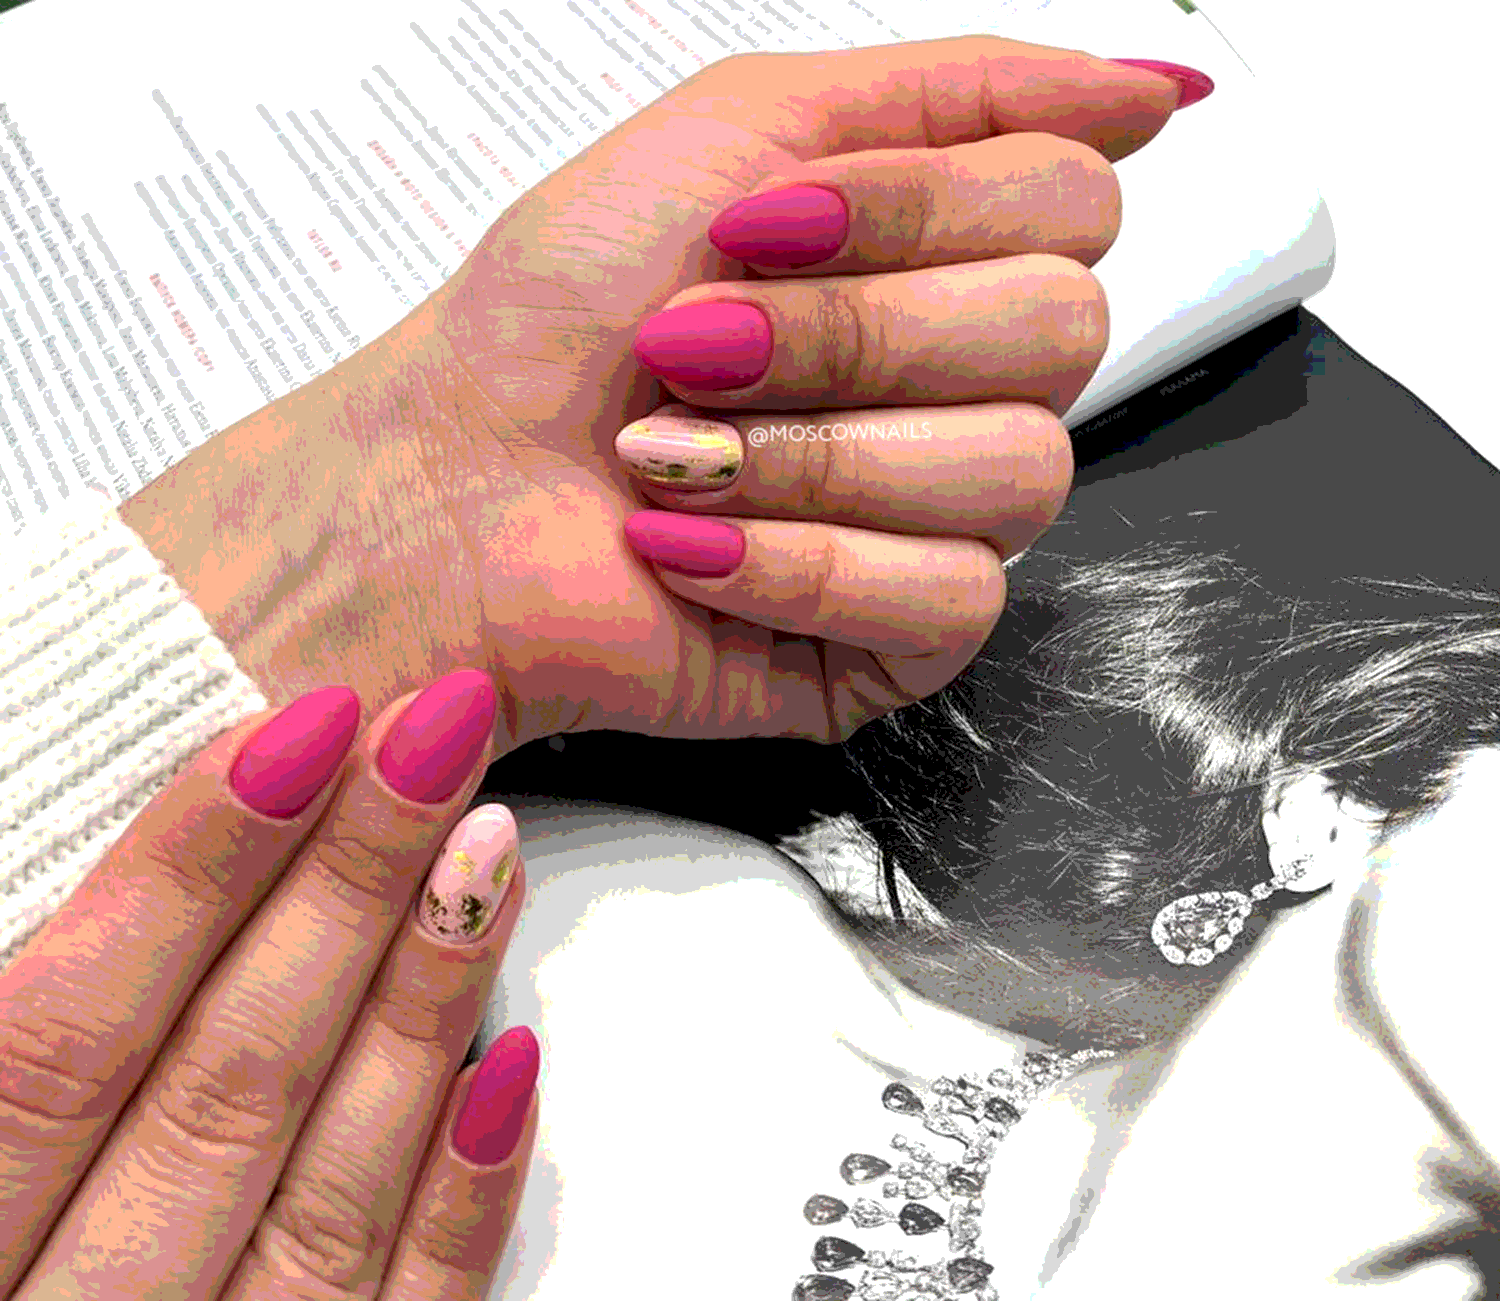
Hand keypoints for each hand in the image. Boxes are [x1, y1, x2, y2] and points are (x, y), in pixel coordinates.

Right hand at [0, 672, 533, 1298]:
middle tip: (429, 735)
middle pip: (215, 1088)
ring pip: (322, 1189)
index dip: (182, 875)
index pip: (55, 1041)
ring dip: (417, 1002)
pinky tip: (514, 1062)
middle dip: (338, 892)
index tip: (289, 733)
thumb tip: (99, 908)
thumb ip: (20, 1059)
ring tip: (486, 844)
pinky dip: (457, 1196)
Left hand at [122, 36, 1186, 751]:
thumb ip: (955, 90)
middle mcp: (961, 387)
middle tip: (704, 345)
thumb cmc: (558, 320)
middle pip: (1064, 331)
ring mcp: (941, 518)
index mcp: (938, 262)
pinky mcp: (903, 640)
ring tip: (681, 459)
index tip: (763, 225)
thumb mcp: (737, 129)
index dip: (919, 210)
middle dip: (854, 331)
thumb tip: (1156, 88)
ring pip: (1019, 470)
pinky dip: (797, 564)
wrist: (450, 489)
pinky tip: (698, 552)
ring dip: (811, 453)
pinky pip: (952, 596)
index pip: (1072, 205)